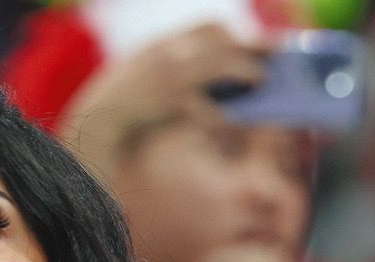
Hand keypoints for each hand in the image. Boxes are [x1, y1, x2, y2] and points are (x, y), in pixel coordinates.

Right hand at [57, 23, 266, 178]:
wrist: (96, 120)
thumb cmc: (125, 102)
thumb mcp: (147, 70)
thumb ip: (176, 65)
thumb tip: (215, 74)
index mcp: (165, 43)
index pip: (209, 26)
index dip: (236, 33)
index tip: (255, 43)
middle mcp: (170, 52)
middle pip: (223, 41)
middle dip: (253, 46)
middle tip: (277, 54)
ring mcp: (170, 76)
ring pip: (221, 67)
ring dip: (246, 72)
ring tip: (263, 81)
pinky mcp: (171, 102)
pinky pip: (207, 107)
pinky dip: (224, 116)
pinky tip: (236, 122)